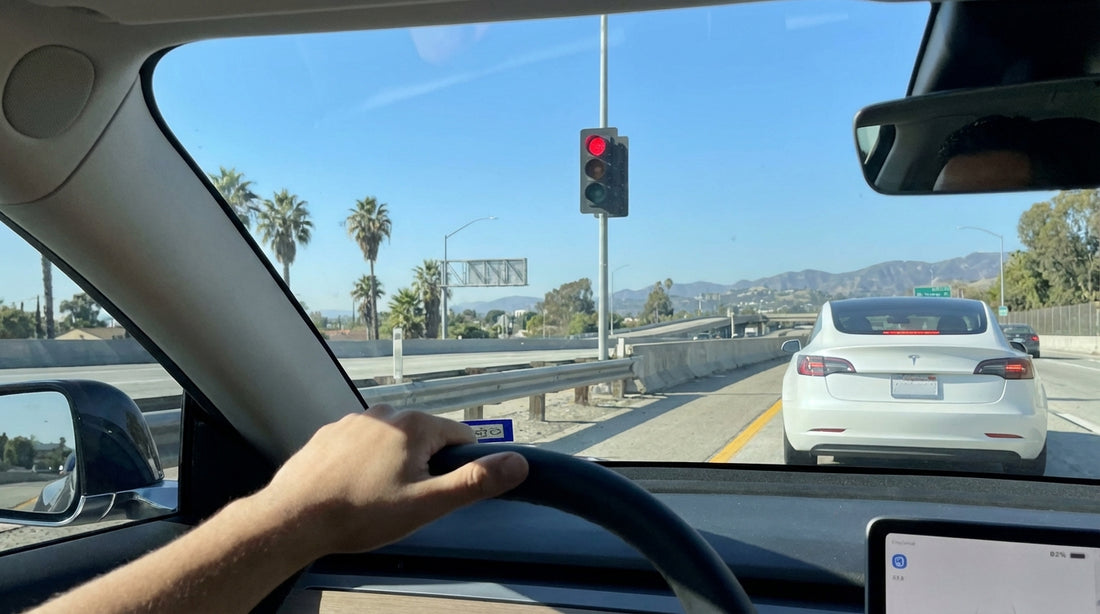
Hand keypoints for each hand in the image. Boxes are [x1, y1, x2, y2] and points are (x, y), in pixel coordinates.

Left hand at [258, 405, 528, 557]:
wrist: (293, 518)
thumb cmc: (362, 513)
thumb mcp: (428, 504)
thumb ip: (475, 481)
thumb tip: (518, 463)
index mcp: (416, 424)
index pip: (460, 438)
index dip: (457, 467)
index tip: (438, 492)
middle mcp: (386, 412)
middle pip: (425, 438)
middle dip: (423, 466)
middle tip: (404, 502)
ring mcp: (354, 420)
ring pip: (392, 441)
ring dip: (393, 464)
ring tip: (375, 498)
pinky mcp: (329, 433)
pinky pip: (361, 444)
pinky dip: (363, 463)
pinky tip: (352, 489)